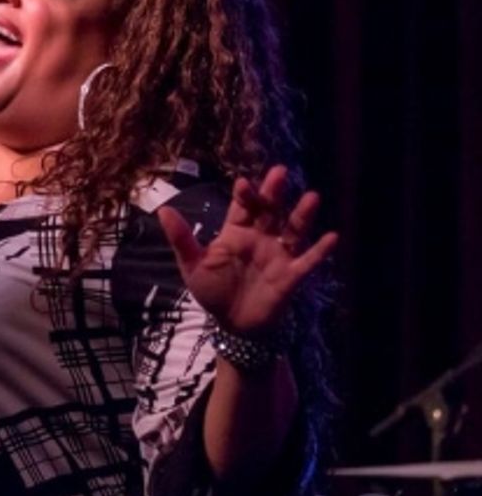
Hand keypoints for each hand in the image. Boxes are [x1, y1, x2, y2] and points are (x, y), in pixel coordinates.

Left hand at [156, 165, 337, 335]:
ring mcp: (278, 255)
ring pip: (293, 230)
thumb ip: (181, 239)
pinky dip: (320, 251)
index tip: (243, 182)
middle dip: (274, 193)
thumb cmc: (212, 290)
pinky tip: (332, 237)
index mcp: (235, 233)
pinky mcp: (291, 276)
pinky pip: (308, 261)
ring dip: (302, 215)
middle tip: (280, 172)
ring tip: (312, 197)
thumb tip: (163, 209)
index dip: (244, 195)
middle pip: (270, 211)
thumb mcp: (192, 265)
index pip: (242, 208)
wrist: (231, 324)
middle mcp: (260, 239)